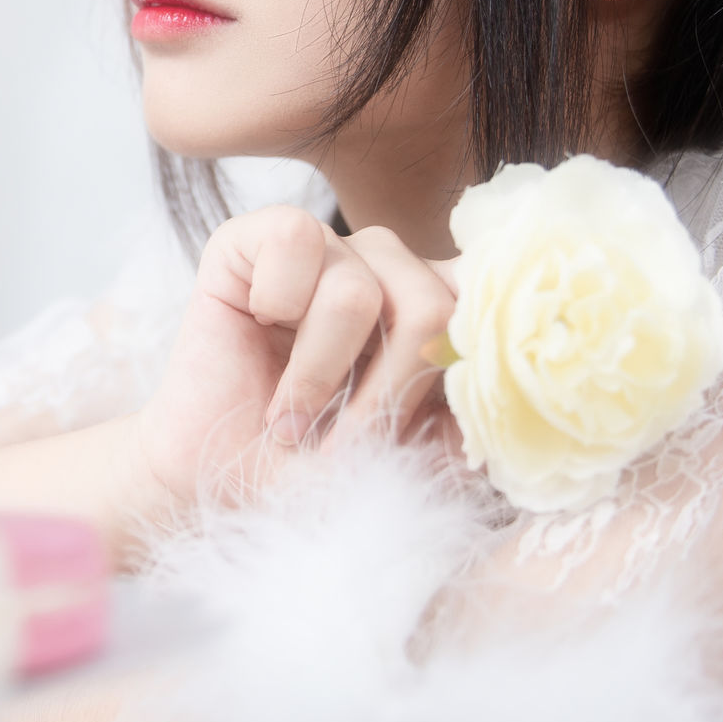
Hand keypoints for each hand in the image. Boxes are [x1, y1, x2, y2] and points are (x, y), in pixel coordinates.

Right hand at [132, 207, 457, 511]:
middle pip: (431, 306)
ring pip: (360, 288)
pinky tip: (258, 332)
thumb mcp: (407, 460)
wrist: (215, 483)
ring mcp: (326, 248)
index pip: (487, 299)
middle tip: (340, 446)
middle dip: (385, 395)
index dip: (462, 362)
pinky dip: (277, 303)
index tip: (425, 428)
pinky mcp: (253, 238)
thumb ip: (464, 423)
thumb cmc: (309, 471)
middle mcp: (388, 267)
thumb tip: (508, 387)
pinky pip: (294, 240)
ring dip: (320, 374)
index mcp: (435, 308)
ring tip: (291, 420)